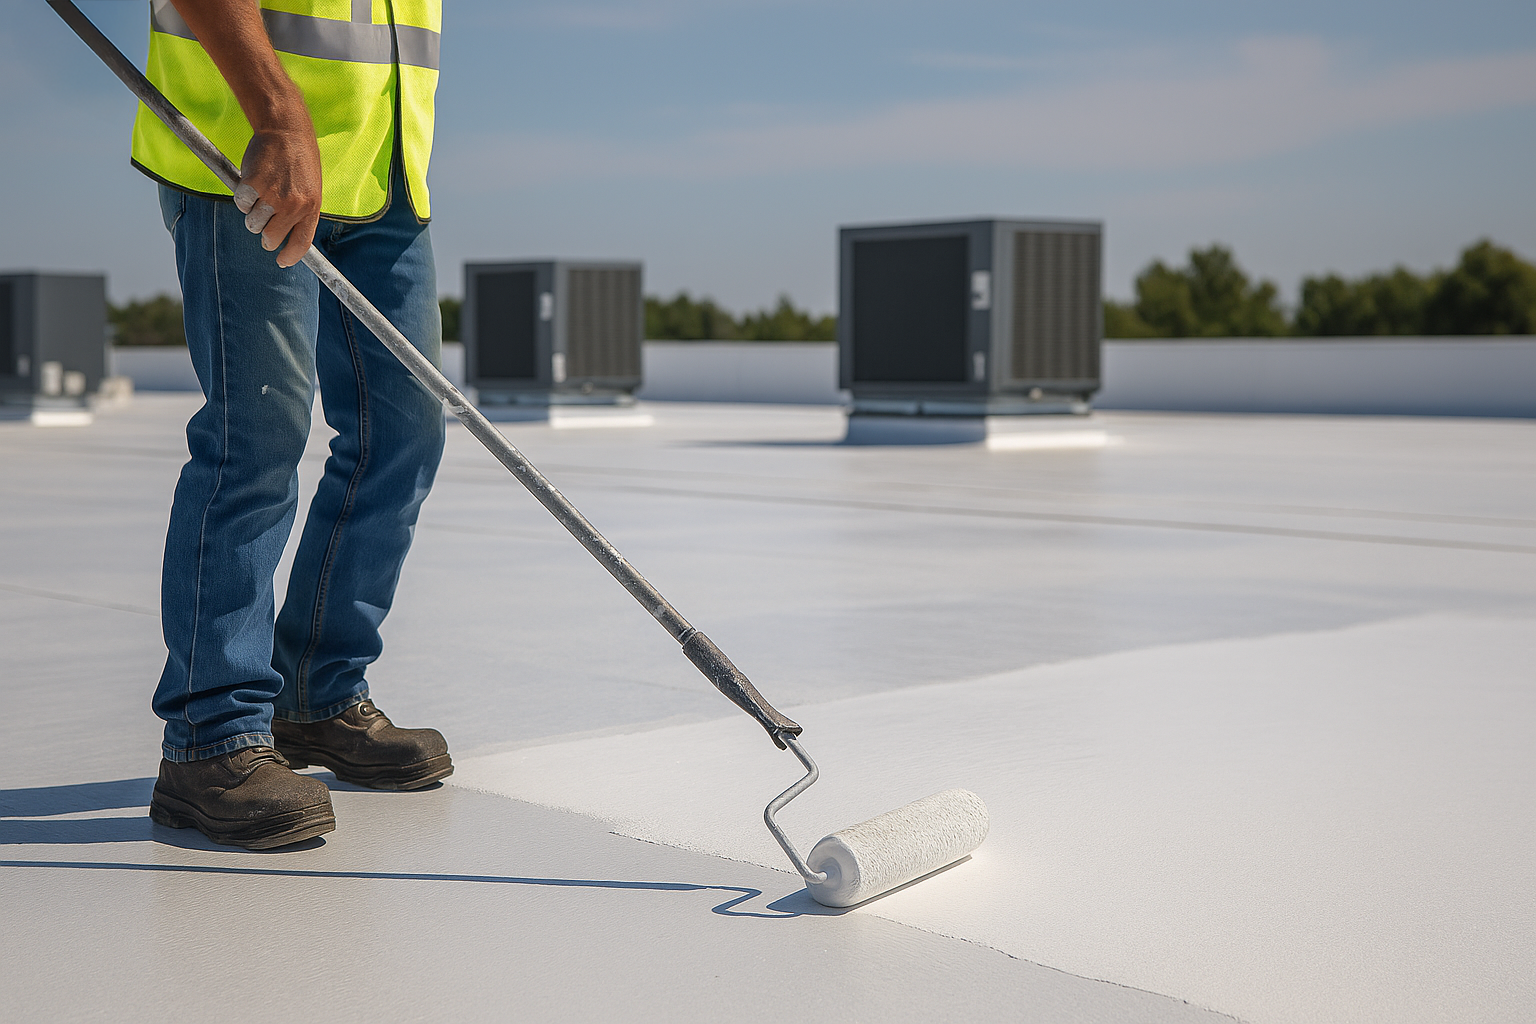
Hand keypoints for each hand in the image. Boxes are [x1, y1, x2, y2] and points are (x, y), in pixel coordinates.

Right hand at [233, 122, 321, 268]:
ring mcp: (273, 196)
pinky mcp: (253, 185)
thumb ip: (302, 213)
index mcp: (311, 209)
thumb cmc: (299, 160)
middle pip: (271, 238)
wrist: (287, 131)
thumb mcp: (311, 189)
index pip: (300, 244)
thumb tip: (288, 237)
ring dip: (252, 215)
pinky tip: (251, 184)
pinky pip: (241, 205)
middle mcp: (293, 206)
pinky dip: (242, 198)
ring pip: (253, 224)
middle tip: (264, 221)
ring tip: (260, 196)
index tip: (282, 261)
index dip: (289, 256)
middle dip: (265, 234)